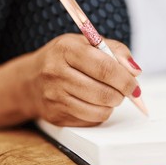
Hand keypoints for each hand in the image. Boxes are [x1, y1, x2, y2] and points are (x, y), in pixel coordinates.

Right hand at [22, 34, 141, 126]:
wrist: (30, 81)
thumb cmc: (64, 59)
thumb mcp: (86, 43)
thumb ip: (115, 50)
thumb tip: (135, 71)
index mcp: (66, 49)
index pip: (104, 67)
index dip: (125, 78)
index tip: (135, 83)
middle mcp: (56, 73)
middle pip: (103, 92)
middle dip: (122, 94)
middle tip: (126, 90)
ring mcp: (54, 98)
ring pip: (99, 110)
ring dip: (112, 104)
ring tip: (109, 94)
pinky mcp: (56, 116)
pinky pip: (91, 120)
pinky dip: (100, 113)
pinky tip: (94, 103)